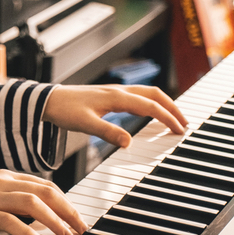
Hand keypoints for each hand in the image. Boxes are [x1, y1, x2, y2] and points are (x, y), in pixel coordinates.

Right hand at [0, 170, 87, 234]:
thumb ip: (6, 200)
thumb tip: (30, 215)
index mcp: (4, 177)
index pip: (43, 184)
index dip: (64, 200)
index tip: (76, 216)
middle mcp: (1, 182)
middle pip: (44, 190)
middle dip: (67, 208)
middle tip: (81, 227)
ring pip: (32, 202)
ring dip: (53, 219)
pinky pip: (9, 220)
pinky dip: (27, 231)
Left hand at [42, 84, 187, 147]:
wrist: (48, 100)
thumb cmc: (65, 110)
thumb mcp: (86, 124)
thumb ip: (108, 133)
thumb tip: (129, 143)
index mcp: (116, 97)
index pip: (150, 106)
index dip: (167, 117)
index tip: (180, 130)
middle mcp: (118, 91)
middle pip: (154, 94)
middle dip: (172, 107)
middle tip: (184, 124)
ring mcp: (114, 91)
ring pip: (146, 93)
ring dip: (163, 103)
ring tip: (173, 118)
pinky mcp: (109, 95)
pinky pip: (137, 96)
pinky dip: (151, 102)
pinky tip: (150, 112)